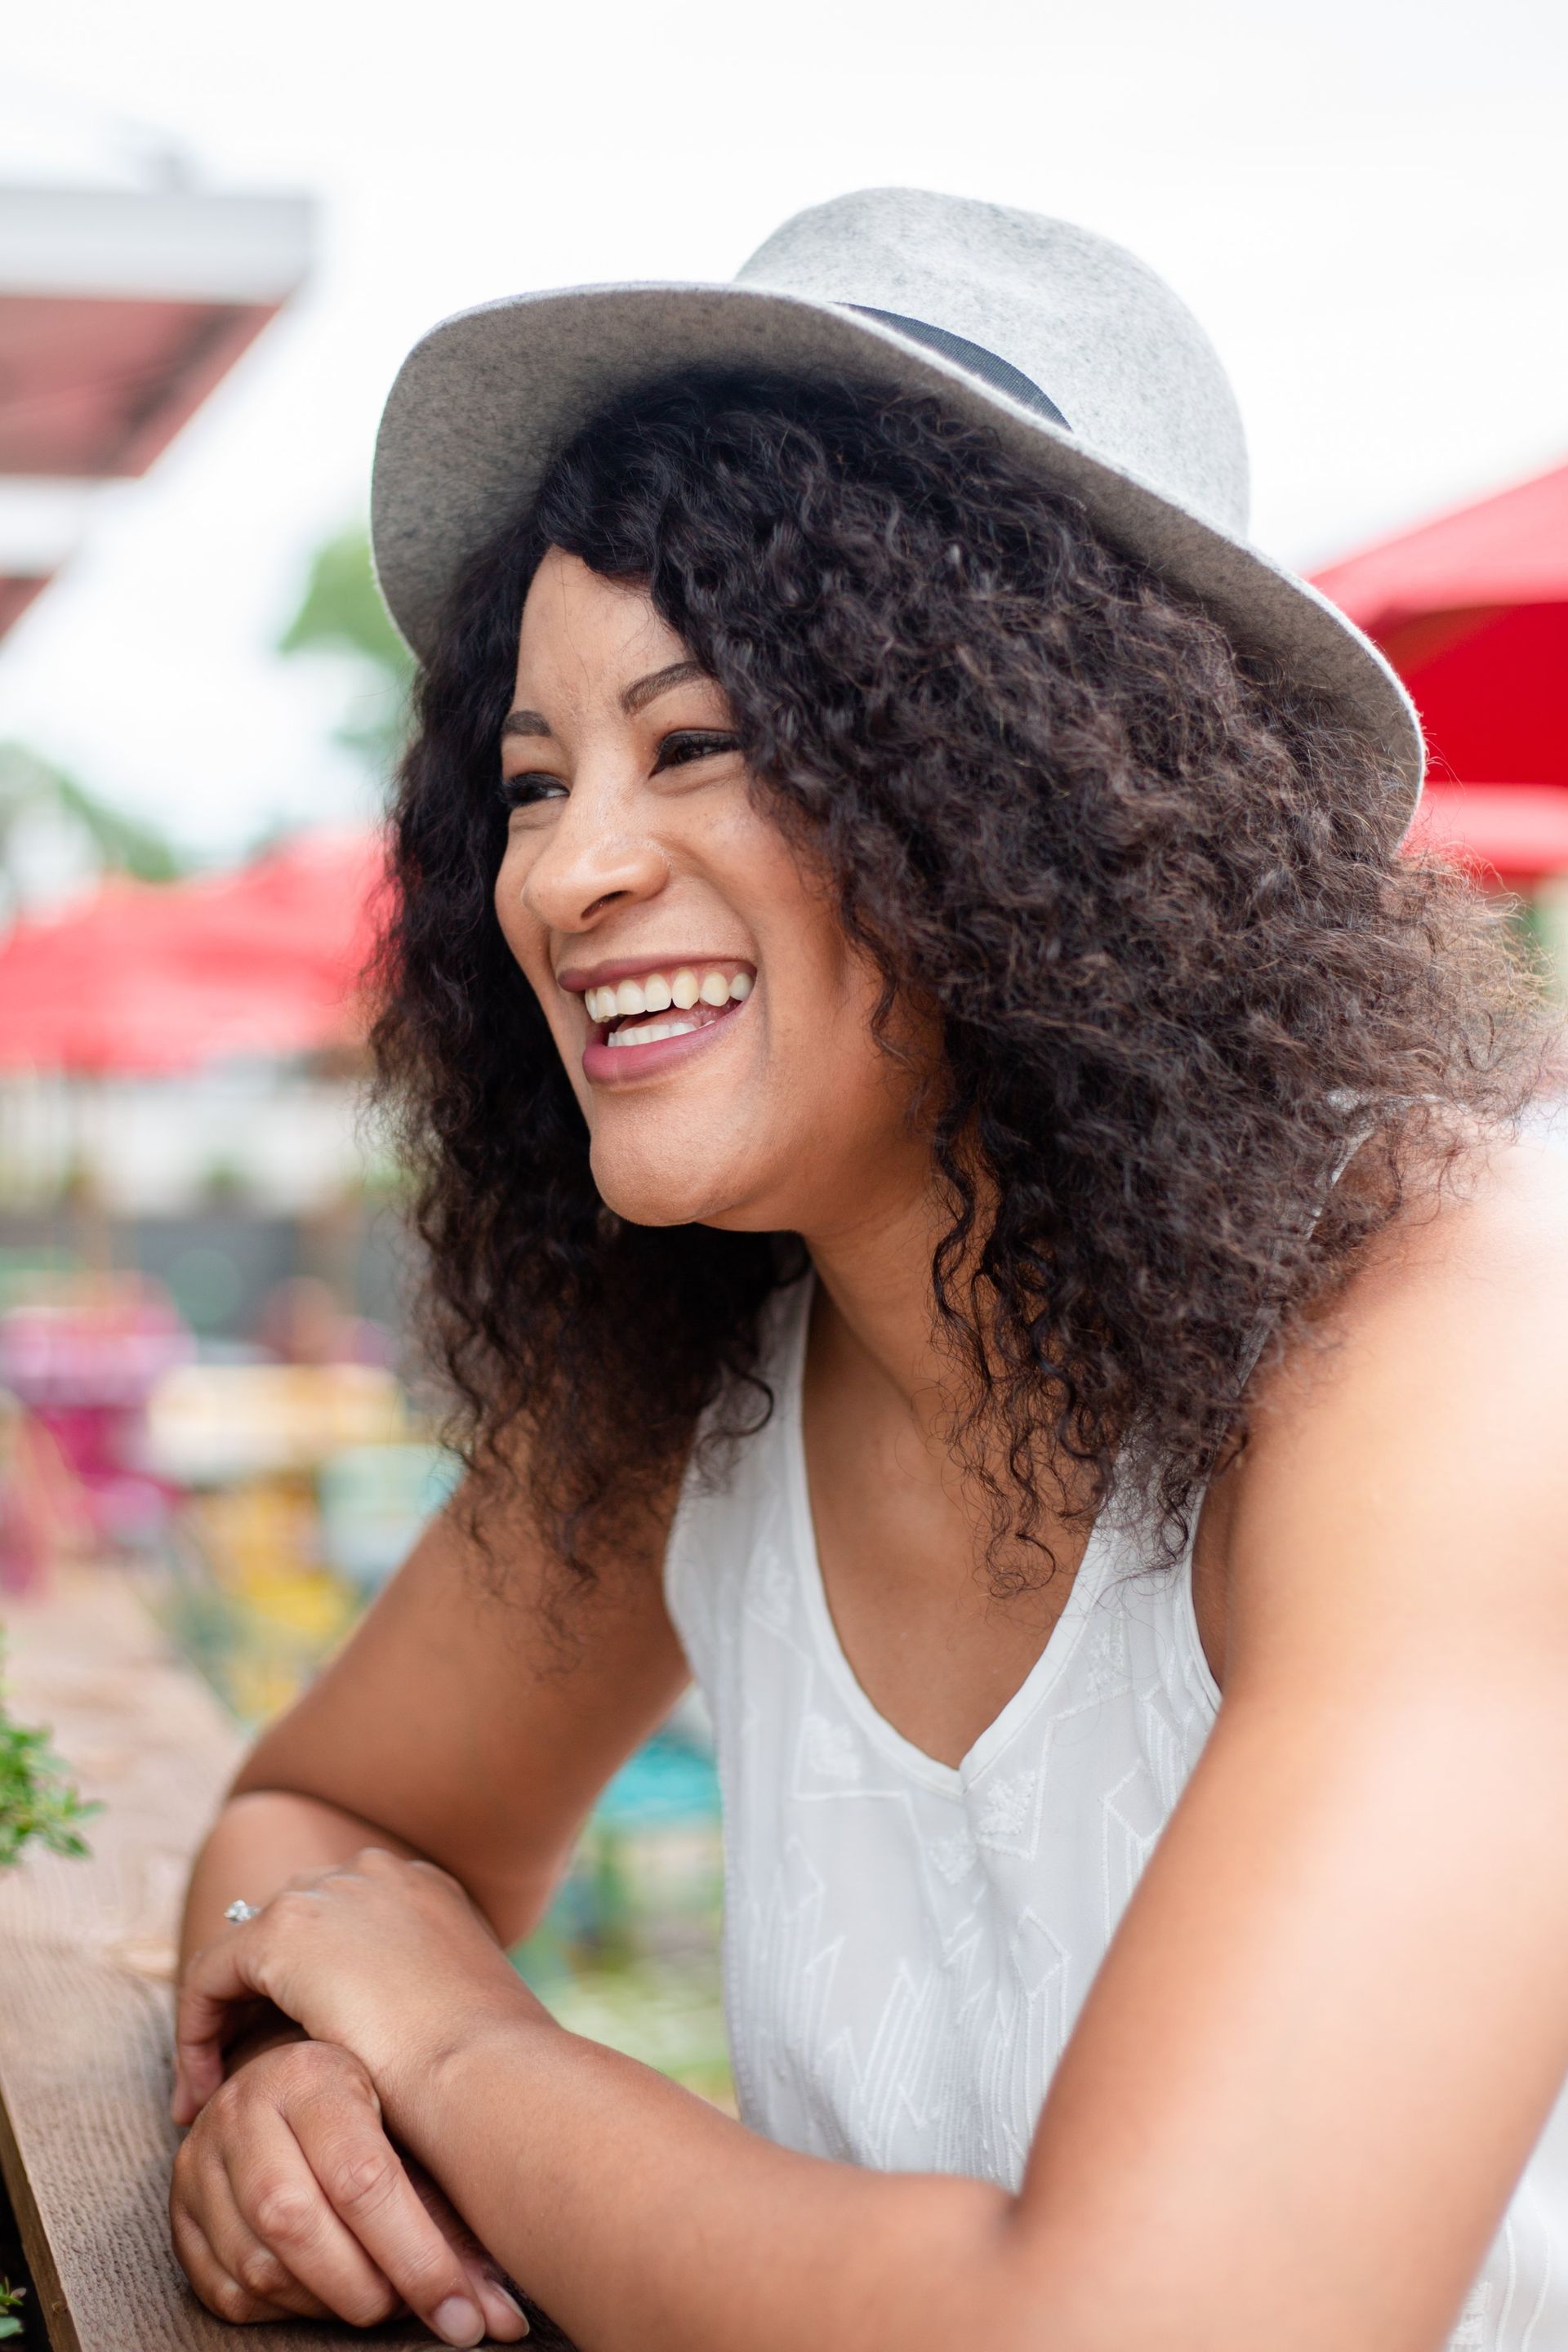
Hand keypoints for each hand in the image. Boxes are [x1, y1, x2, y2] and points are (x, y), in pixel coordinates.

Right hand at [170, 2036, 528, 2344]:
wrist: (291, 2082)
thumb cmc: (375, 2109)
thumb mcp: (413, 2134)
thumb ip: (455, 2221)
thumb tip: (506, 2320)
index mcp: (310, 2072)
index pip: (361, 2177)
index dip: (418, 2258)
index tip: (467, 2315)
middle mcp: (243, 2107)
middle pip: (296, 2223)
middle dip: (368, 2287)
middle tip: (417, 2309)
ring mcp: (200, 2160)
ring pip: (261, 2265)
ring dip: (331, 2302)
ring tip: (384, 2296)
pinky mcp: (178, 2211)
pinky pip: (229, 2291)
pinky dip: (289, 2310)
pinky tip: (330, 2296)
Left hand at [172, 1846, 541, 2130]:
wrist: (485, 2078)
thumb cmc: (486, 2073)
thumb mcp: (461, 2018)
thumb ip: (424, 2003)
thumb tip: (400, 2036)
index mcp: (425, 1889)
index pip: (341, 1925)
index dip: (307, 1991)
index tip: (296, 2056)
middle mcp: (376, 1874)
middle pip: (290, 1928)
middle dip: (261, 2000)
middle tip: (244, 2071)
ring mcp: (329, 1893)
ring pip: (245, 1952)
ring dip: (225, 2020)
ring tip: (215, 2094)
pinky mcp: (282, 1931)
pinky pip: (209, 1977)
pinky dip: (195, 2034)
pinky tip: (202, 2095)